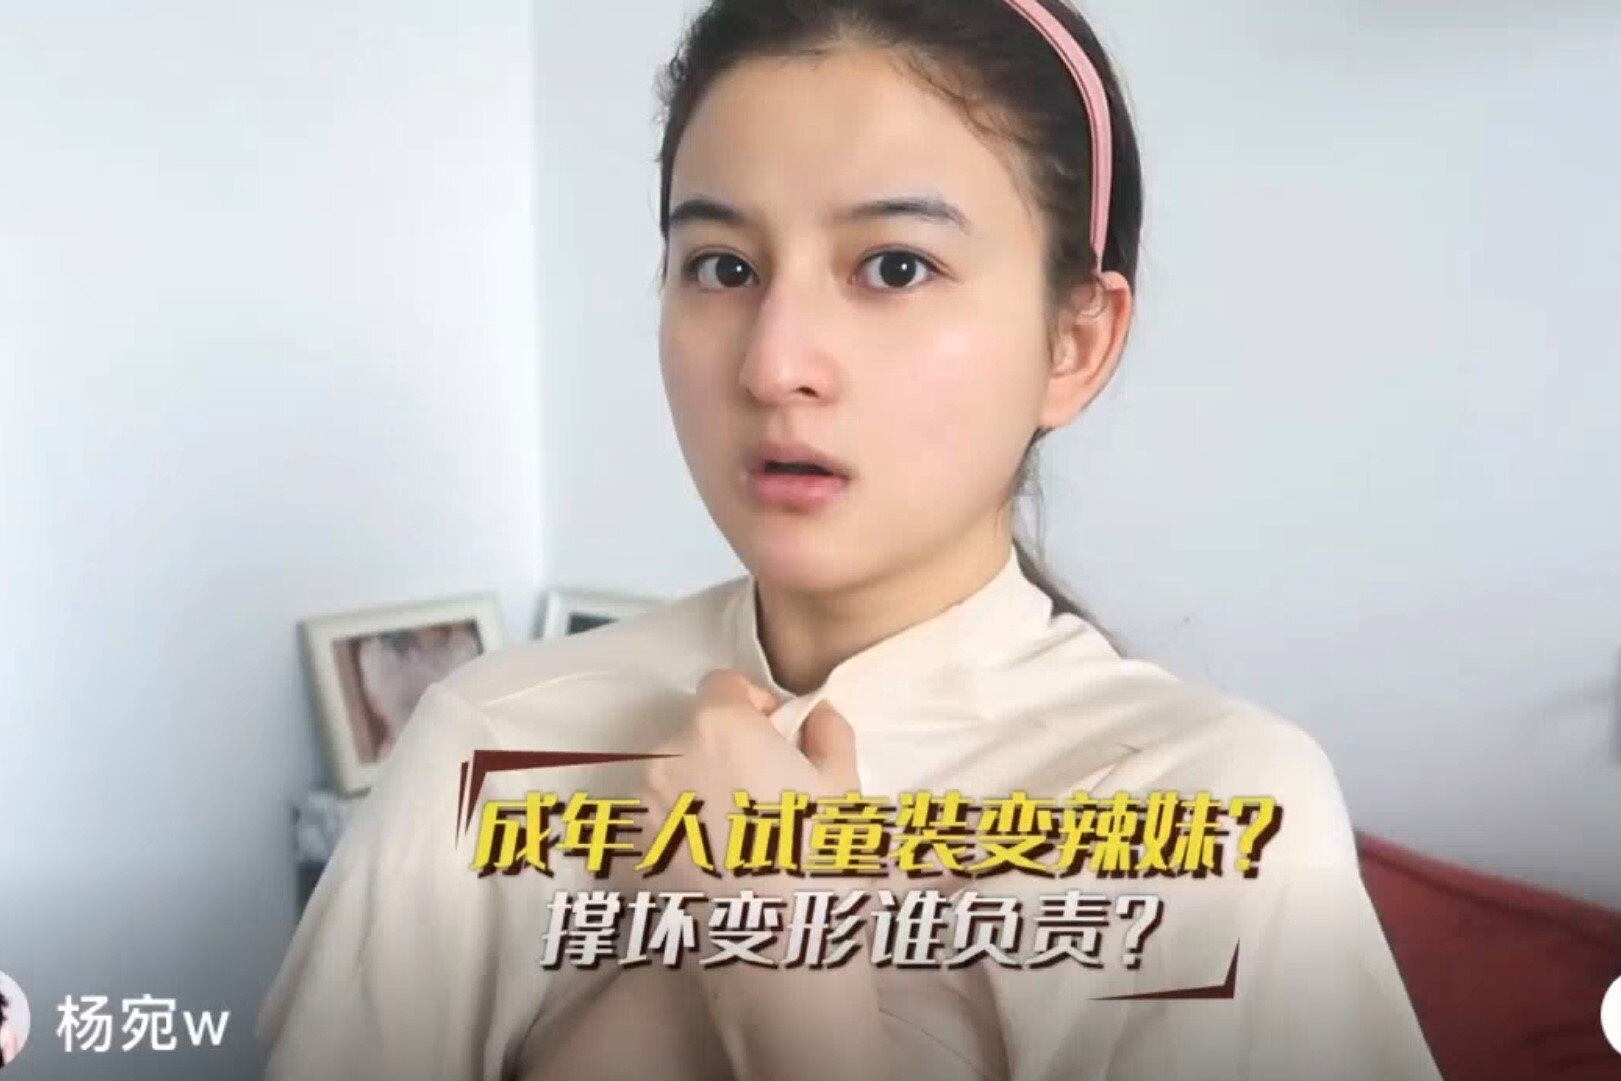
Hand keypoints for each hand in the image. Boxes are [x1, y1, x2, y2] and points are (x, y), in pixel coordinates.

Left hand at [637, 668, 862, 901]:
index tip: (774, 735)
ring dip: (697, 790)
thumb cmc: (818, 864)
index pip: (721, 683)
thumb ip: (826, 730)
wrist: (780, 952)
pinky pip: (653, 823)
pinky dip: (675, 832)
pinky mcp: (628, 854)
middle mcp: (667, 756)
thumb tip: (812, 715)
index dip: (752, 704)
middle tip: (763, 794)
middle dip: (724, 750)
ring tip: (738, 837)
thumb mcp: (843, 786)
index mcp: (719, 726)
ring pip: (670, 778)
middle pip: (693, 732)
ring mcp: (641, 807)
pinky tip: (713, 864)